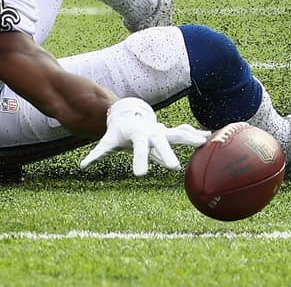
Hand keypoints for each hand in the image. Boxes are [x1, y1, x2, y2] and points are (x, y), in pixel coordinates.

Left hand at [79, 97, 208, 175]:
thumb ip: (97, 152)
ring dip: (189, 138)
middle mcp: (152, 132)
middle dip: (167, 154)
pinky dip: (194, 134)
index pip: (138, 148)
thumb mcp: (107, 141)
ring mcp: (162, 130)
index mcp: (137, 135)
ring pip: (177, 134)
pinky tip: (208, 138)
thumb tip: (81, 166)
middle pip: (161, 142)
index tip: (139, 175)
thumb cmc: (118, 131)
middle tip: (174, 168)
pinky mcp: (169, 131)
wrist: (129, 115)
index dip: (139, 160)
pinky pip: (183, 133)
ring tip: (204, 140)